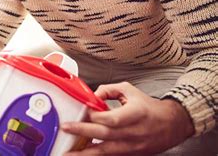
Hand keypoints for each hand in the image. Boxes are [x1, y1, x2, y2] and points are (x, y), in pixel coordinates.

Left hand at [62, 82, 193, 154]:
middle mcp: (134, 132)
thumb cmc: (149, 107)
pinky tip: (82, 155)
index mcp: (135, 114)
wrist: (173, 125)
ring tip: (67, 153)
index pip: (112, 118)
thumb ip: (108, 90)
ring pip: (106, 151)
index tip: (81, 111)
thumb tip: (91, 95)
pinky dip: (96, 155)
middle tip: (66, 128)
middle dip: (82, 131)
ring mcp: (133, 146)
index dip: (95, 116)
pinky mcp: (131, 154)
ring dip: (85, 153)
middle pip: (105, 134)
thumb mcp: (129, 91)